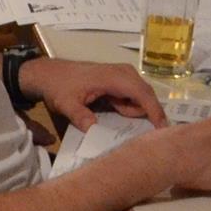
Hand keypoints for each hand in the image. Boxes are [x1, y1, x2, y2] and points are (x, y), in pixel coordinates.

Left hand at [27, 58, 165, 128]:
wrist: (48, 73)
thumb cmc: (58, 86)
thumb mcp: (65, 104)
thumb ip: (79, 116)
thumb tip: (93, 130)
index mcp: (113, 77)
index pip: (142, 93)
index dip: (154, 111)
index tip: (162, 129)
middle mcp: (123, 73)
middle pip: (146, 95)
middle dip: (151, 115)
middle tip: (151, 137)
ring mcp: (122, 76)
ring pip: (141, 97)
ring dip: (137, 113)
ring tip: (130, 128)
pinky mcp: (118, 81)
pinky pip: (132, 97)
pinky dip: (130, 109)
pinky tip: (120, 119)